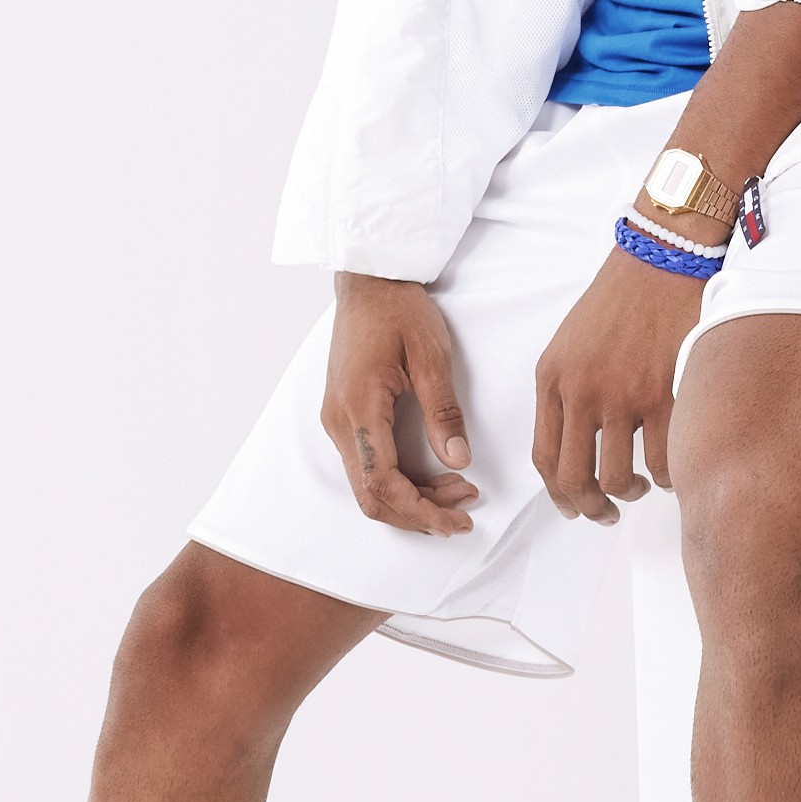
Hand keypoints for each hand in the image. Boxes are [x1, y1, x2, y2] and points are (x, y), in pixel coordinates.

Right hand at [322, 275, 478, 535]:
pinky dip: (399, 481)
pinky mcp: (344, 416)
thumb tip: (458, 460)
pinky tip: (432, 475)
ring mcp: (337, 421)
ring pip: (367, 485)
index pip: (382, 485)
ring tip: (458, 491)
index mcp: (360, 408)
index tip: (458, 520)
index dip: (421, 512)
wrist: (369, 281)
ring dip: (411, 499)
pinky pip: (367, 465)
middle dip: (418, 513)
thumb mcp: (432, 356)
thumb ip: (443, 411)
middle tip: (463, 512)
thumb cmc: (399, 310)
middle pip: (371, 496)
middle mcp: (339, 422)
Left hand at [533, 244, 705, 521]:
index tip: (572, 506)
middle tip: (605, 512)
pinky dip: (668, 476)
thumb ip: (564, 390)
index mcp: (553, 379)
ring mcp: (622, 395)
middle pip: (574, 478)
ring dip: (630, 494)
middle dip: (590, 507)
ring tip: (642, 487)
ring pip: (617, 478)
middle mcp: (581, 392)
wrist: (658, 261)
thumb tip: (574, 443)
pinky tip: (671, 469)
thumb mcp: (569, 342)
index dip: (557, 494)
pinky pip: (662, 459)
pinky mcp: (662, 393)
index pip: (543, 457)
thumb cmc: (617, 299)